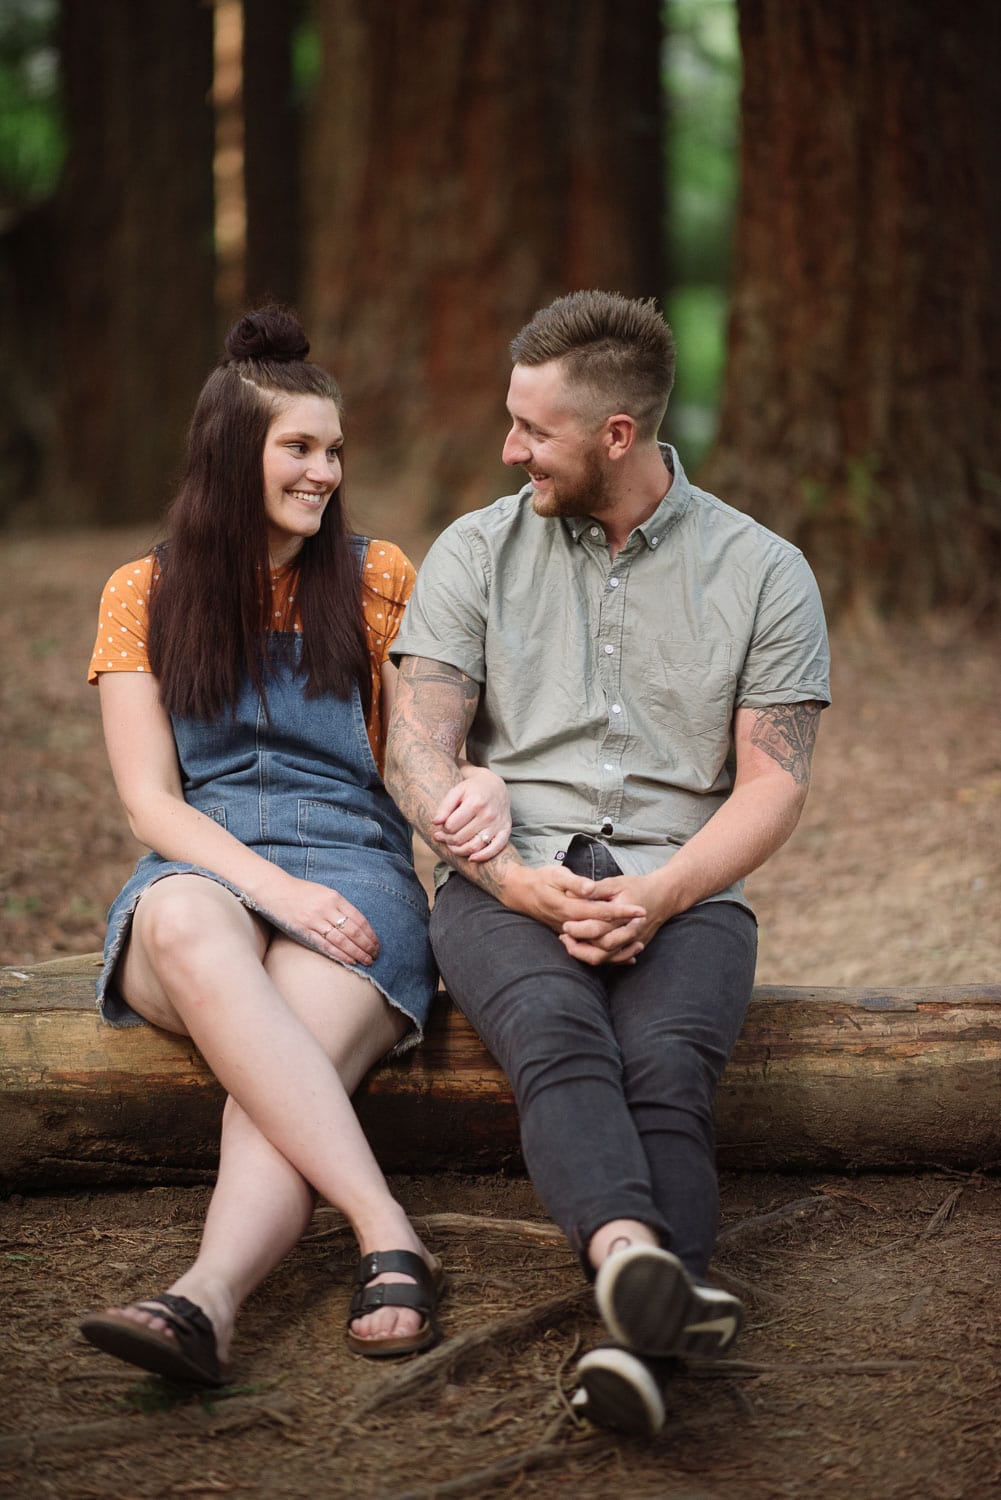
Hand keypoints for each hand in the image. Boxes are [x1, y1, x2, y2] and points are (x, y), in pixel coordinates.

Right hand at [260, 875, 379, 965]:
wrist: (275, 890)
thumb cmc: (301, 892)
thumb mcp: (324, 892)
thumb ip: (339, 906)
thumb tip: (356, 925)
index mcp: (334, 897)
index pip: (358, 919)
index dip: (370, 934)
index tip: (377, 944)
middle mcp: (326, 908)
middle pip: (353, 931)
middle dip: (367, 945)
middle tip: (375, 955)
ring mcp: (314, 920)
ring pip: (341, 940)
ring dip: (356, 953)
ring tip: (366, 961)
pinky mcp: (303, 930)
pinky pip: (325, 945)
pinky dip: (339, 954)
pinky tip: (349, 961)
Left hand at [431, 766, 511, 861]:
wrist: (496, 787)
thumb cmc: (473, 789)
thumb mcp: (457, 791)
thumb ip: (445, 806)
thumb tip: (435, 822)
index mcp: (475, 802)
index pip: (451, 825)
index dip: (443, 828)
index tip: (441, 826)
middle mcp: (488, 814)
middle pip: (461, 837)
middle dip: (448, 840)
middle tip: (443, 837)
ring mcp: (497, 824)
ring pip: (474, 846)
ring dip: (459, 850)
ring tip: (451, 846)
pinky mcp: (505, 831)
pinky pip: (495, 849)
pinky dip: (482, 856)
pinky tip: (471, 858)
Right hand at [505, 864, 645, 944]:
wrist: (522, 894)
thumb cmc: (541, 880)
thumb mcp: (556, 874)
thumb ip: (575, 882)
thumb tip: (591, 889)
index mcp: (570, 908)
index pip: (601, 912)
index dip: (622, 911)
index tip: (641, 909)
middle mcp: (570, 925)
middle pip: (602, 934)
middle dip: (625, 930)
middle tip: (645, 923)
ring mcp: (570, 935)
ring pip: (597, 949)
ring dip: (619, 948)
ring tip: (639, 942)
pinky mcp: (570, 938)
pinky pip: (591, 951)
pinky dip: (609, 955)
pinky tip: (625, 956)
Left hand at [560, 872, 671, 965]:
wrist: (664, 896)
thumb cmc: (638, 887)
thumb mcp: (616, 883)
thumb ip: (595, 889)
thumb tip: (573, 892)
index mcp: (622, 915)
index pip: (597, 929)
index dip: (579, 929)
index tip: (565, 925)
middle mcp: (629, 932)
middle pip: (602, 948)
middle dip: (580, 945)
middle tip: (564, 937)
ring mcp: (633, 942)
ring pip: (608, 958)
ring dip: (587, 954)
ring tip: (571, 944)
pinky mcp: (634, 946)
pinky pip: (616, 959)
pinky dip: (601, 958)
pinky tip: (587, 951)